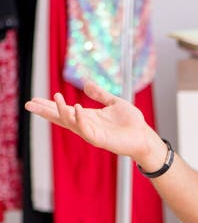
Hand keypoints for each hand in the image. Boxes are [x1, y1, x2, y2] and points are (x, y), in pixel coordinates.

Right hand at [24, 81, 160, 164]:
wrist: (144, 136)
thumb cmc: (131, 122)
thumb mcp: (114, 102)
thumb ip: (100, 94)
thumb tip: (86, 83)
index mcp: (88, 116)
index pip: (65, 110)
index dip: (50, 105)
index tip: (35, 99)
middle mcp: (86, 124)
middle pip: (61, 117)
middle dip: (45, 111)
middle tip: (28, 104)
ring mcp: (91, 132)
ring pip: (71, 122)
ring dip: (61, 110)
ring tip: (54, 97)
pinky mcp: (100, 139)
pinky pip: (86, 129)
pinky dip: (79, 119)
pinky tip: (75, 108)